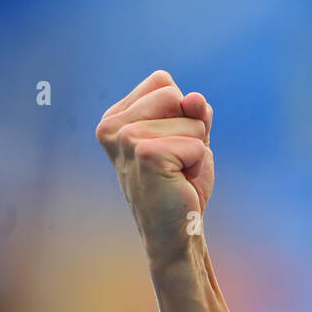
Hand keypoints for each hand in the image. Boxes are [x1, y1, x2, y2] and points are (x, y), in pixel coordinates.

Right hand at [95, 70, 214, 259]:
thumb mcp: (191, 136)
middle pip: (176, 95)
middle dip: (191, 128)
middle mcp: (112, 125)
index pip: (163, 82)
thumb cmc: (181, 183)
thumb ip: (194, 110)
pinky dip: (198, 164)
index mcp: (115, 117)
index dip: (181, 111)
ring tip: (177, 172)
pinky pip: (197, 144)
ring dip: (196, 148)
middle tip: (176, 161)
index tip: (171, 142)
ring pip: (191, 120)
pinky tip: (179, 181)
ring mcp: (125, 139)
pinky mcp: (146, 154)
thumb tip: (194, 98)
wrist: (177, 230)